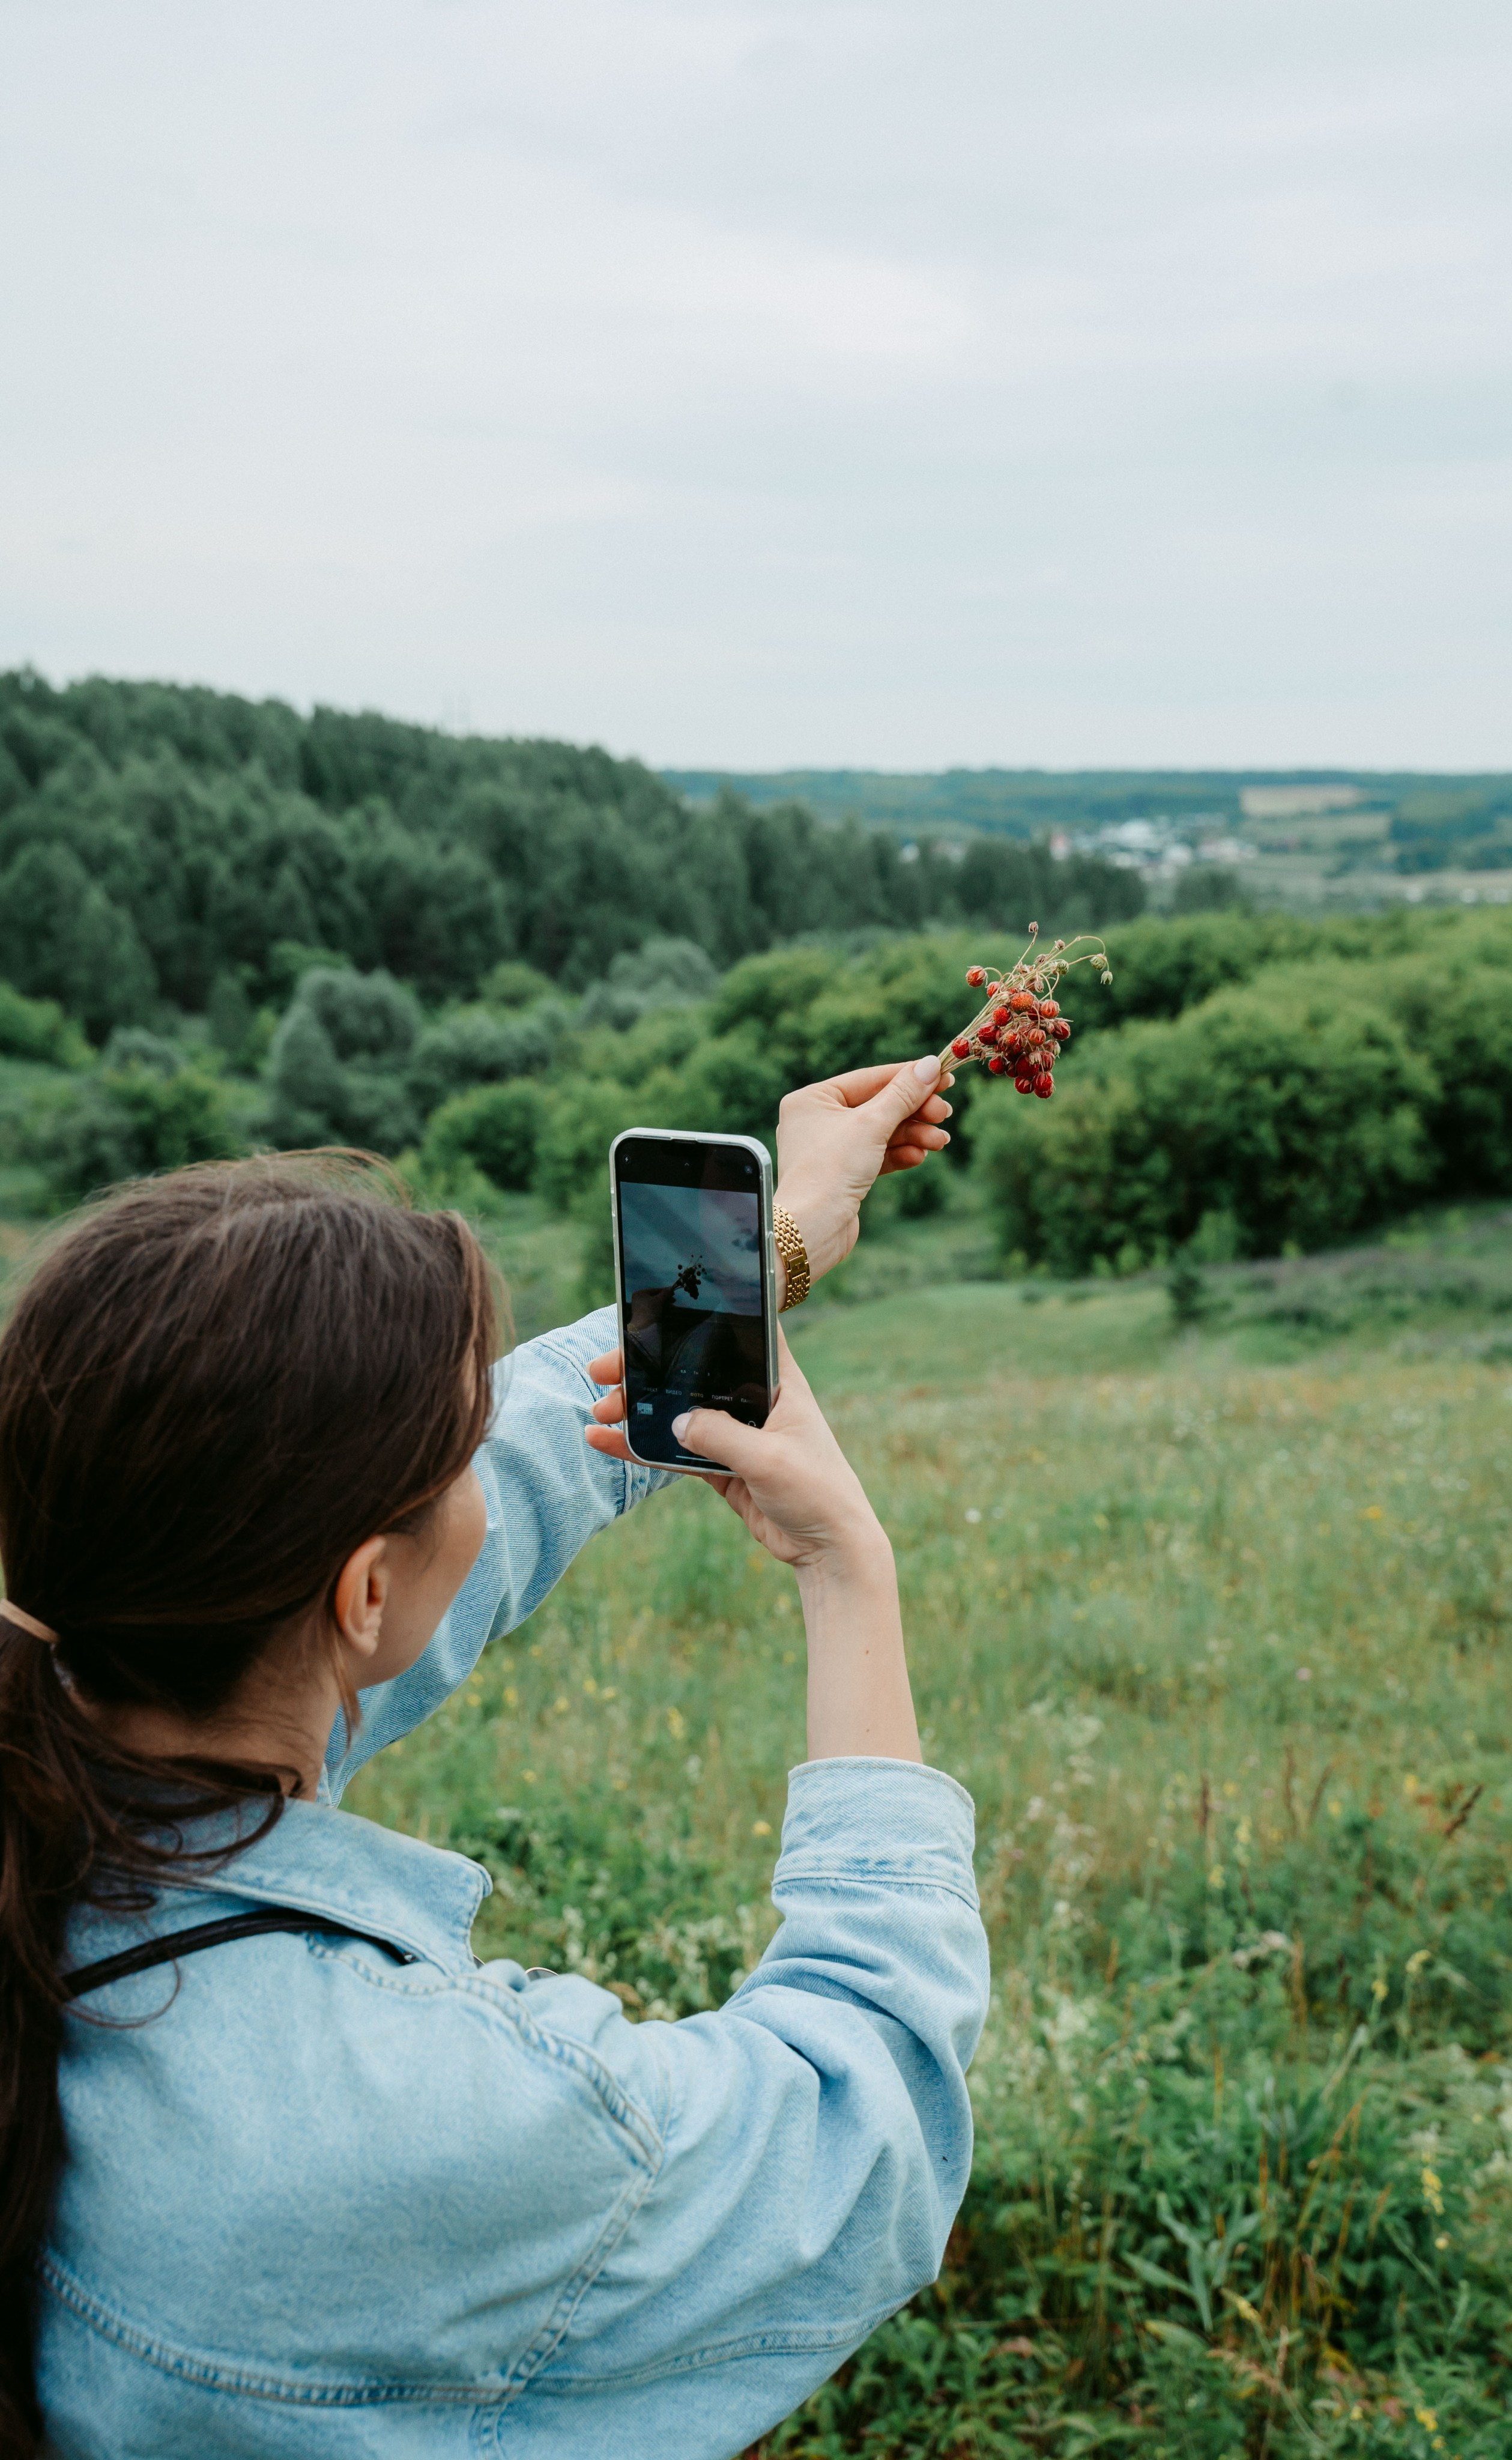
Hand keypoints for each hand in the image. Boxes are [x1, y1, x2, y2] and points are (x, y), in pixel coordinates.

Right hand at [585, 1340, 919, 1761]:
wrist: (829, 1549)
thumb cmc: (817, 1491)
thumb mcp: (768, 1458)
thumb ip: (720, 1435)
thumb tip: (674, 1422)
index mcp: (779, 1382)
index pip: (736, 1335)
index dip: (695, 1320)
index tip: (649, 1317)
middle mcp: (755, 1400)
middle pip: (693, 1374)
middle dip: (647, 1371)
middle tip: (602, 1371)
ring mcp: (736, 1434)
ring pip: (678, 1413)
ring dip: (639, 1409)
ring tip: (599, 1410)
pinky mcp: (722, 1468)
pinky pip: (675, 1452)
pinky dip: (643, 1447)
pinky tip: (607, 1441)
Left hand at [775, 1055, 953, 1292]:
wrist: (813, 1229)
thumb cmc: (831, 1170)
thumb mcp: (872, 1124)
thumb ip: (903, 1094)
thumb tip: (931, 1064)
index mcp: (812, 1099)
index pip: (869, 1078)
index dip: (909, 1077)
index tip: (944, 1076)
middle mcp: (817, 1120)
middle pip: (878, 1106)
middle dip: (915, 1112)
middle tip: (945, 1114)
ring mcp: (830, 1149)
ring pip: (881, 1133)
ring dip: (913, 1135)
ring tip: (940, 1141)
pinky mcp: (842, 1175)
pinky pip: (876, 1156)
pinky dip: (899, 1154)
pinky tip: (919, 1157)